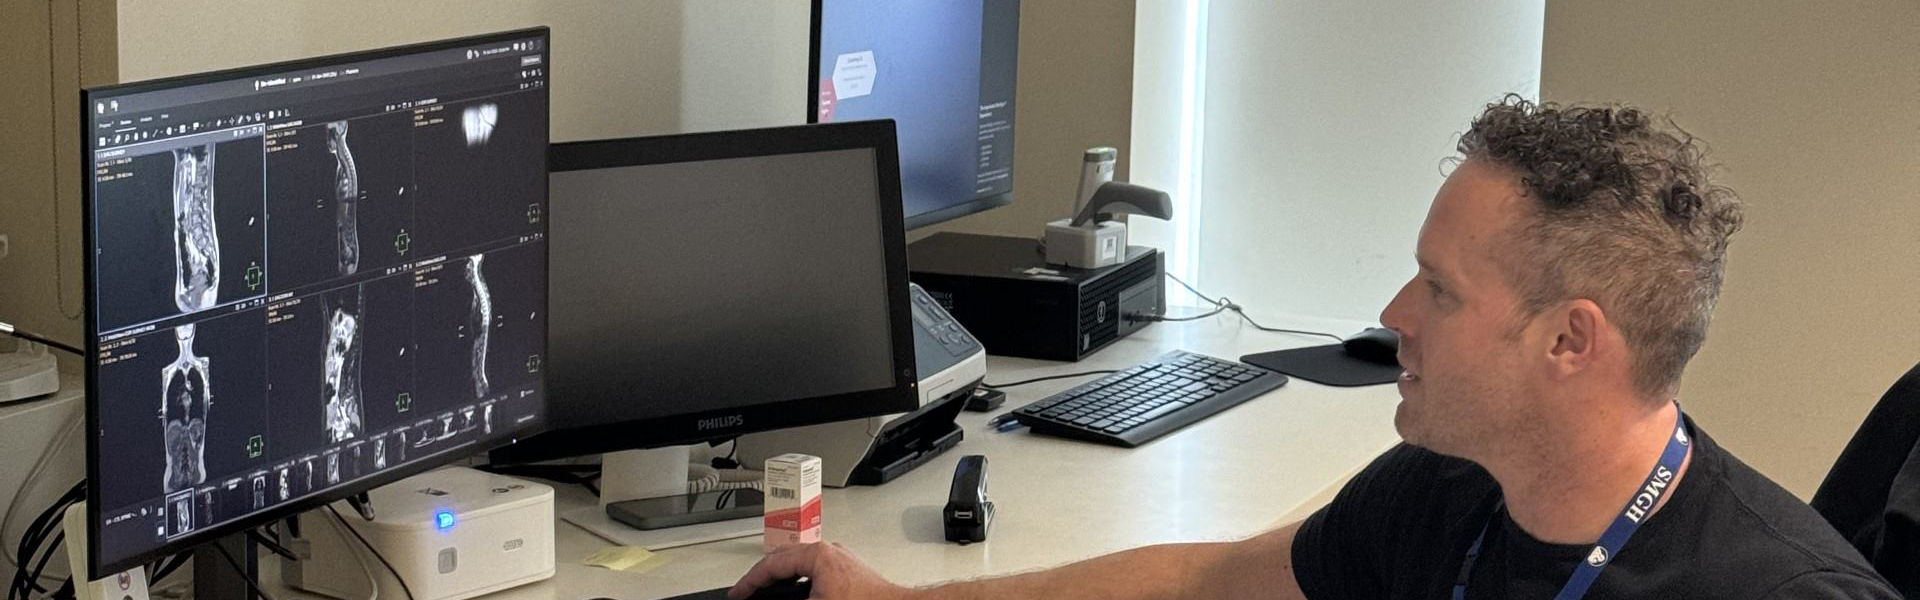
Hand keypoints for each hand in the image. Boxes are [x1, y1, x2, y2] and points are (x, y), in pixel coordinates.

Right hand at [728, 542, 912, 599]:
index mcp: (817, 554)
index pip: (771, 565)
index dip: (749, 582)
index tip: (737, 594)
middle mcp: (829, 551)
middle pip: (783, 559)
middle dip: (763, 577)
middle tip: (746, 591)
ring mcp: (840, 559)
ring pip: (799, 563)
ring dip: (781, 578)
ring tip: (766, 590)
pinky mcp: (849, 571)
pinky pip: (814, 570)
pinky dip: (798, 581)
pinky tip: (796, 592)